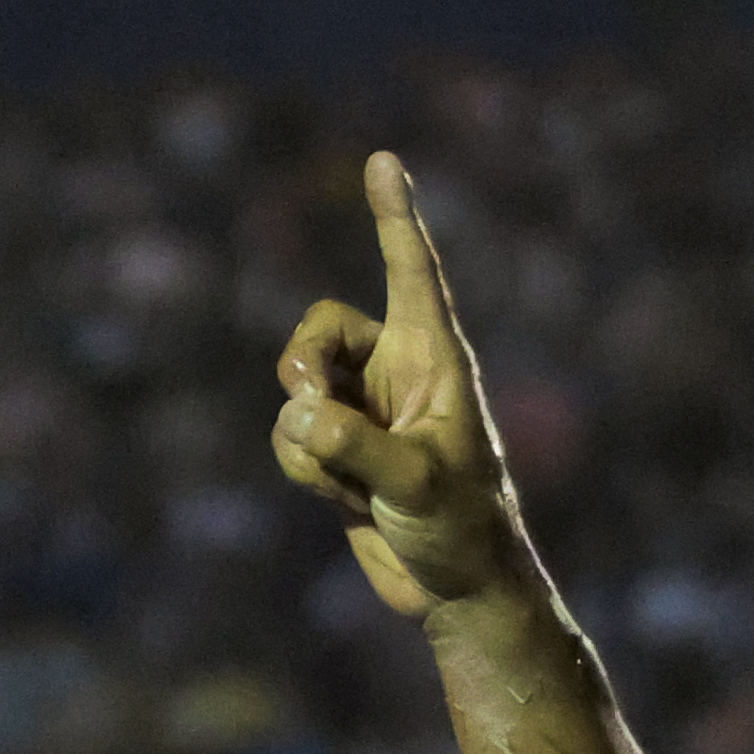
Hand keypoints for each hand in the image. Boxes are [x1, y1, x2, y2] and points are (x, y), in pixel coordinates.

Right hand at [272, 152, 538, 620]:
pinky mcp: (340, 451)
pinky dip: (303, 469)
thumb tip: (301, 415)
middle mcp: (397, 375)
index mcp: (436, 362)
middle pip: (321, 329)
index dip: (394, 217)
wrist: (457, 591)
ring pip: (296, 390)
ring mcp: (365, 412)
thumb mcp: (415, 486)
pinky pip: (290, 436)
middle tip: (313, 404)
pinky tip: (342, 503)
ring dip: (305, 437)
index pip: (412, 272)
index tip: (384, 161)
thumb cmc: (463, 531)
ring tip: (349, 483)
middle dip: (303, 365)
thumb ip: (354, 446)